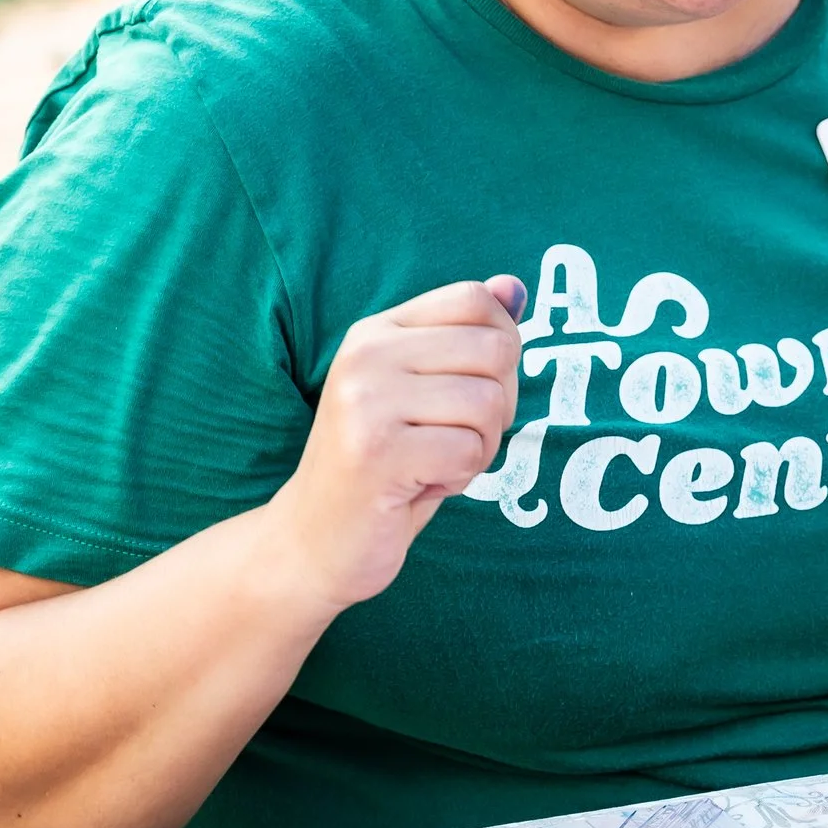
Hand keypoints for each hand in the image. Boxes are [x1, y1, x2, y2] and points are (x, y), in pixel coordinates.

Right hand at [267, 277, 524, 611]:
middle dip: (497, 405)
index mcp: (377, 332)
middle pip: (496, 350)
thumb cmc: (384, 463)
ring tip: (431, 463)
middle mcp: (366, 355)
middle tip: (450, 438)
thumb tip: (513, 286)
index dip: (500, 346)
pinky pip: (470, 451)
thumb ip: (466, 337)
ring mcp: (366, 401)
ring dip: (479, 447)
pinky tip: (419, 486)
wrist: (314, 541)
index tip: (468, 389)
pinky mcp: (376, 452)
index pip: (475, 300)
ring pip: (489, 403)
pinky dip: (461, 477)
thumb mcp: (425, 390)